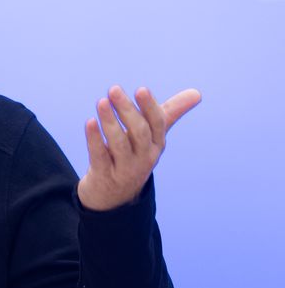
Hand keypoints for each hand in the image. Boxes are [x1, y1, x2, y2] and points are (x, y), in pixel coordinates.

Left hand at [77, 86, 201, 210]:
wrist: (115, 197)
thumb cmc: (135, 156)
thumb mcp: (153, 136)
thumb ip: (170, 113)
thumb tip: (197, 93)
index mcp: (157, 144)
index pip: (157, 124)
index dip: (149, 107)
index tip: (141, 89)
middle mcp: (144, 157)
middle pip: (139, 133)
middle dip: (128, 111)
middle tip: (114, 89)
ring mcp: (125, 168)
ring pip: (119, 144)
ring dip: (110, 122)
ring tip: (102, 102)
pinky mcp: (104, 175)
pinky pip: (100, 156)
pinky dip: (95, 139)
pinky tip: (90, 122)